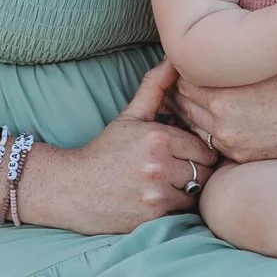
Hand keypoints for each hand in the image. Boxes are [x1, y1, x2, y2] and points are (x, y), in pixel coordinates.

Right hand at [49, 60, 217, 233]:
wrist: (71, 188)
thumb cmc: (105, 151)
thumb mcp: (130, 116)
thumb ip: (155, 87)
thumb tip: (174, 59)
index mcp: (157, 137)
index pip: (205, 146)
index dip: (198, 150)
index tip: (185, 153)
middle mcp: (158, 166)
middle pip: (204, 171)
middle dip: (196, 171)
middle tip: (180, 170)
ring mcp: (156, 194)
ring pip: (196, 193)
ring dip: (188, 191)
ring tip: (170, 185)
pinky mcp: (152, 217)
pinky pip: (183, 213)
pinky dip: (177, 208)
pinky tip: (160, 199)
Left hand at [169, 61, 276, 164]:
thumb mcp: (266, 61)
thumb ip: (231, 65)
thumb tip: (206, 55)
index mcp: (225, 93)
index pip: (182, 81)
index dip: (184, 71)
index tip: (192, 63)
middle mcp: (224, 123)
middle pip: (185, 106)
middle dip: (188, 94)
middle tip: (194, 81)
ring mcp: (236, 145)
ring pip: (198, 127)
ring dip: (199, 114)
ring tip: (211, 97)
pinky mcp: (248, 159)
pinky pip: (218, 144)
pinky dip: (217, 132)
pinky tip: (229, 117)